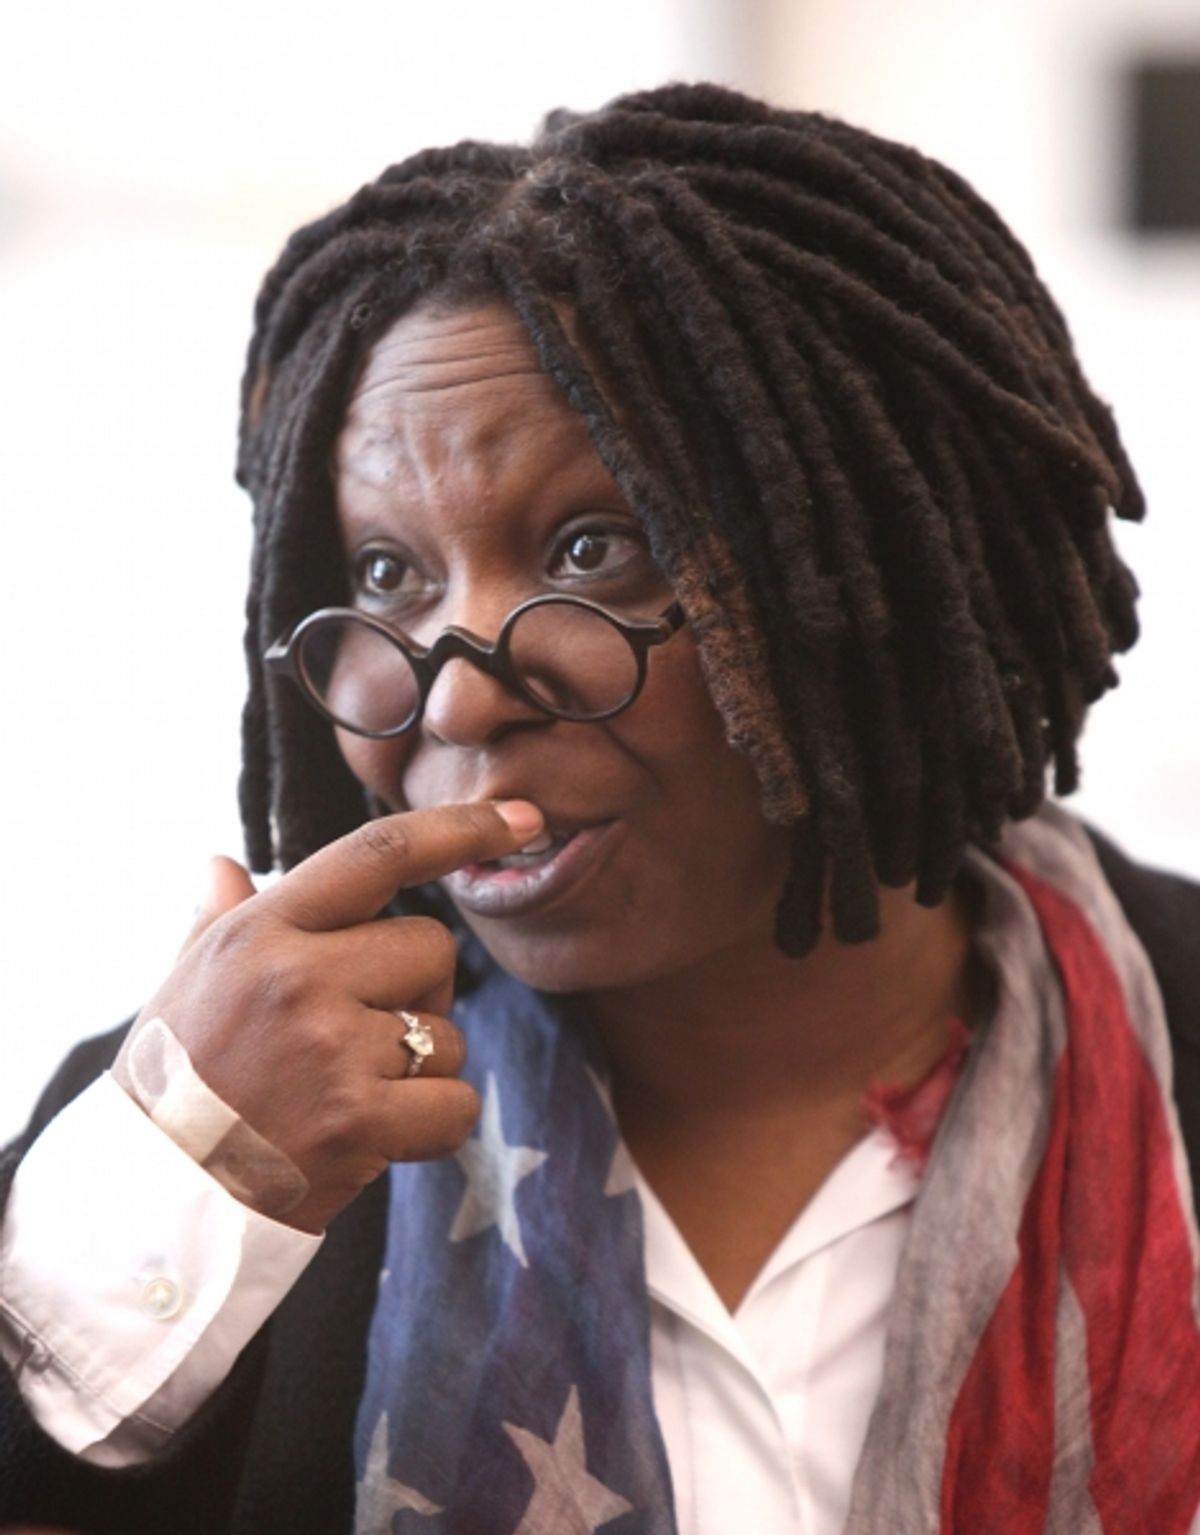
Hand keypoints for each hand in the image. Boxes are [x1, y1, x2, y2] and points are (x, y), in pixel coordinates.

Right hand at [132, 800, 543, 1231]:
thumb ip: (220, 920)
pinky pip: (456, 1103)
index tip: (524, 817)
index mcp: (261, 931)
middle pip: (432, 948)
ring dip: (419, 1068)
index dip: (462, 830)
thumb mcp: (185, 984)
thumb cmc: (175, 1081)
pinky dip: (434, 1124)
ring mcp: (330, 1049)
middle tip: (356, 1036)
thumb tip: (222, 864)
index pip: (379, 855)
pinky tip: (377, 1137)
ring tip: (343, 1094)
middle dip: (417, 991)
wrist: (155, 1199)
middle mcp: (299, 978)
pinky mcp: (357, 1121)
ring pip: (447, 1033)